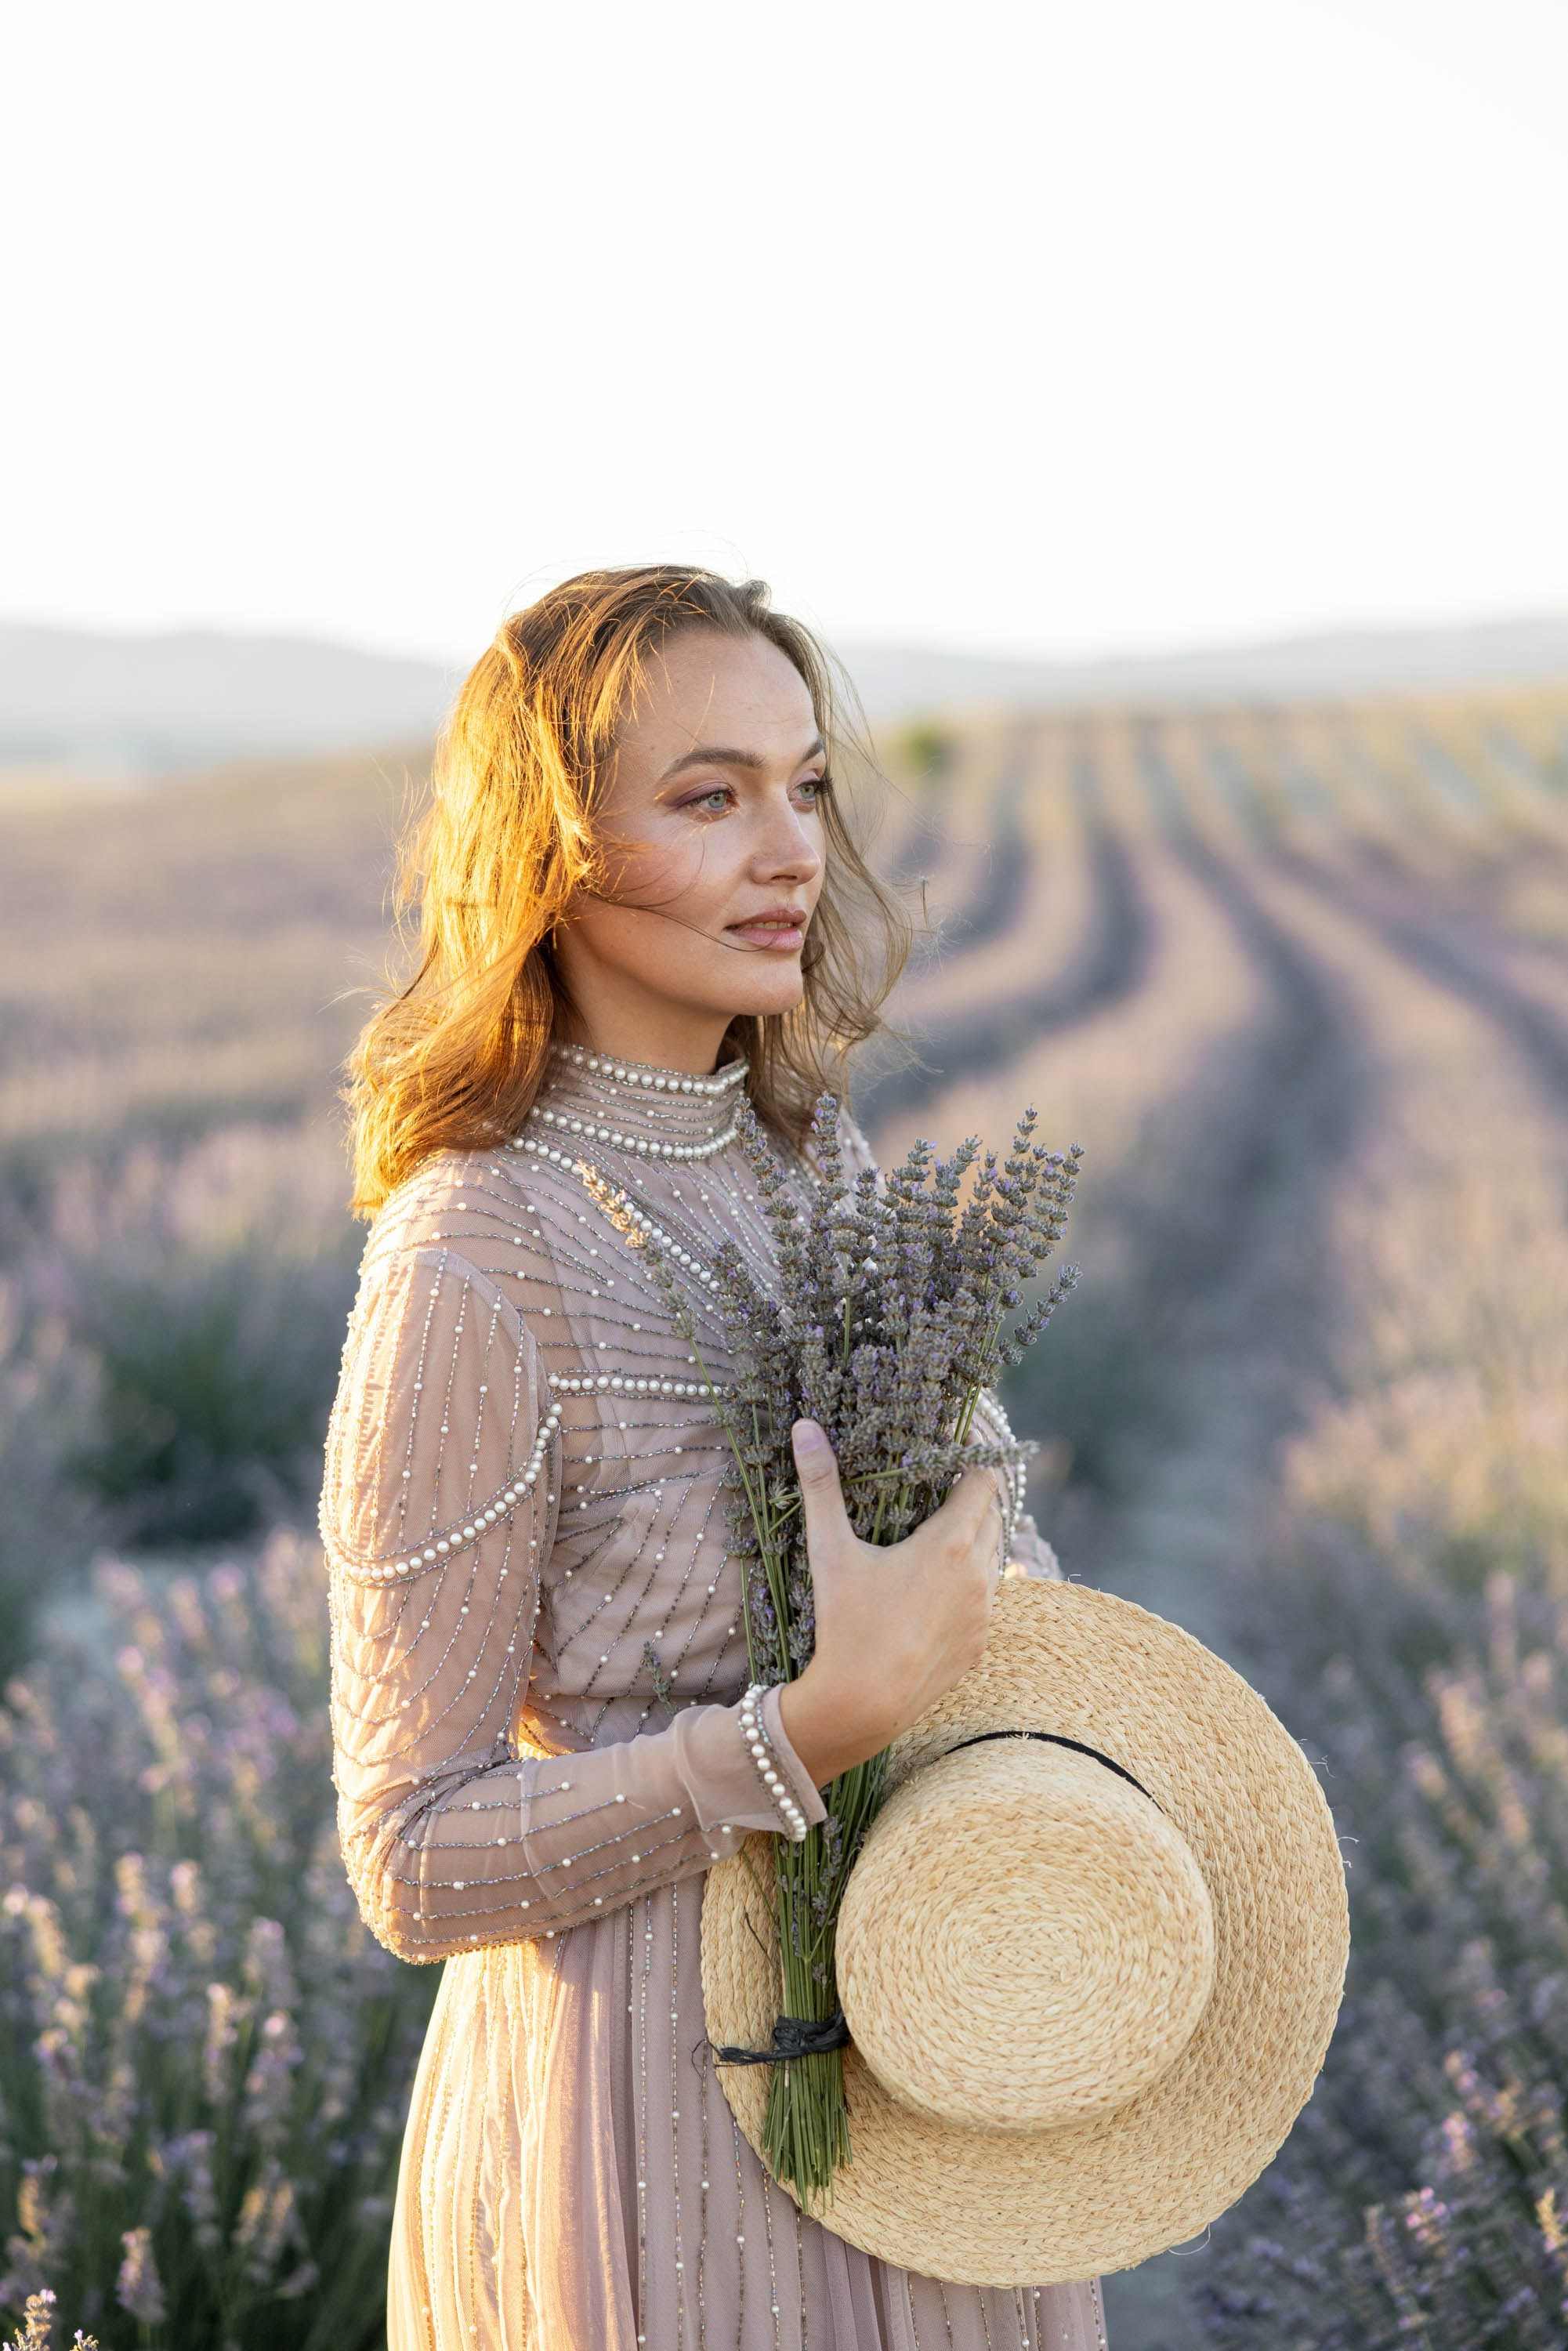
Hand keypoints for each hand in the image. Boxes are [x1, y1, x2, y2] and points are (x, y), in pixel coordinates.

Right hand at [775, 1420, 1002, 1788]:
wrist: (860, 1704)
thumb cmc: (845, 1623)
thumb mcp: (830, 1550)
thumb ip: (821, 1484)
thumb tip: (805, 1426)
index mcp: (951, 1544)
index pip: (984, 1483)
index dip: (968, 1465)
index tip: (945, 1460)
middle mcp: (980, 1576)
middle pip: (996, 1517)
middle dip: (973, 1501)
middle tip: (938, 1493)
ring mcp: (984, 1614)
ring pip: (996, 1560)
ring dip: (976, 1543)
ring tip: (938, 1539)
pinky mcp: (979, 1645)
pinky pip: (987, 1601)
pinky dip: (971, 1586)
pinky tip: (935, 1590)